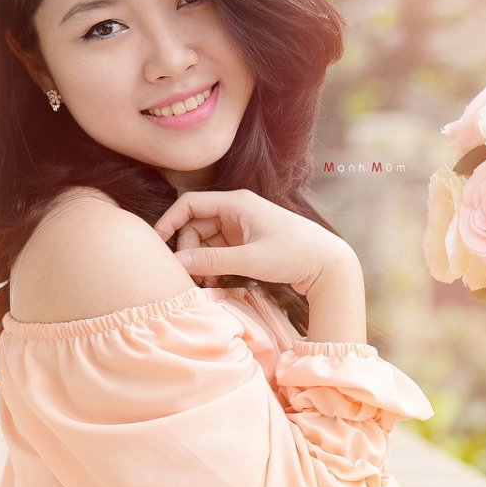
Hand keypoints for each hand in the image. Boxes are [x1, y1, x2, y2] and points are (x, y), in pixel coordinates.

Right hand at [151, 188, 354, 294]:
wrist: (329, 264)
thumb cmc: (295, 254)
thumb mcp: (250, 259)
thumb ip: (212, 260)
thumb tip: (177, 261)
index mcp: (236, 202)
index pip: (189, 204)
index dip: (169, 222)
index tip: (157, 244)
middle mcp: (237, 210)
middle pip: (194, 224)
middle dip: (187, 248)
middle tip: (190, 275)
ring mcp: (241, 226)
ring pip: (205, 240)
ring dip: (199, 260)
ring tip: (205, 283)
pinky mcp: (247, 242)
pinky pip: (218, 250)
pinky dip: (212, 264)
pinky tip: (215, 282)